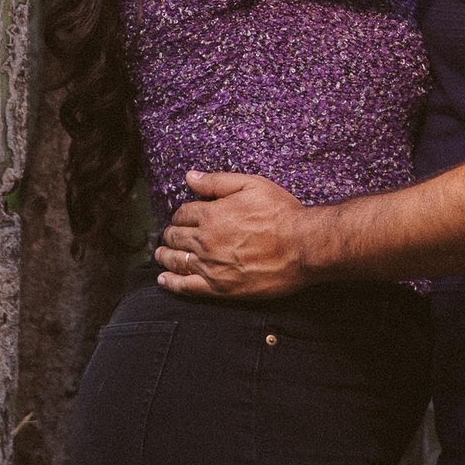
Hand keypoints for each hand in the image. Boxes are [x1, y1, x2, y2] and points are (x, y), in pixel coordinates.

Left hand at [156, 173, 316, 300]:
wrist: (302, 247)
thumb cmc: (281, 214)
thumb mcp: (251, 185)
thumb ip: (217, 181)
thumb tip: (189, 177)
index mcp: (211, 214)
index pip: (183, 214)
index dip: (180, 215)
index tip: (182, 218)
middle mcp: (205, 240)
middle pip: (175, 237)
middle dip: (170, 235)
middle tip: (168, 236)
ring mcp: (210, 266)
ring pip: (176, 260)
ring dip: (165, 256)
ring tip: (161, 255)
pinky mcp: (220, 288)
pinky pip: (186, 286)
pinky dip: (171, 283)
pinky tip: (164, 280)